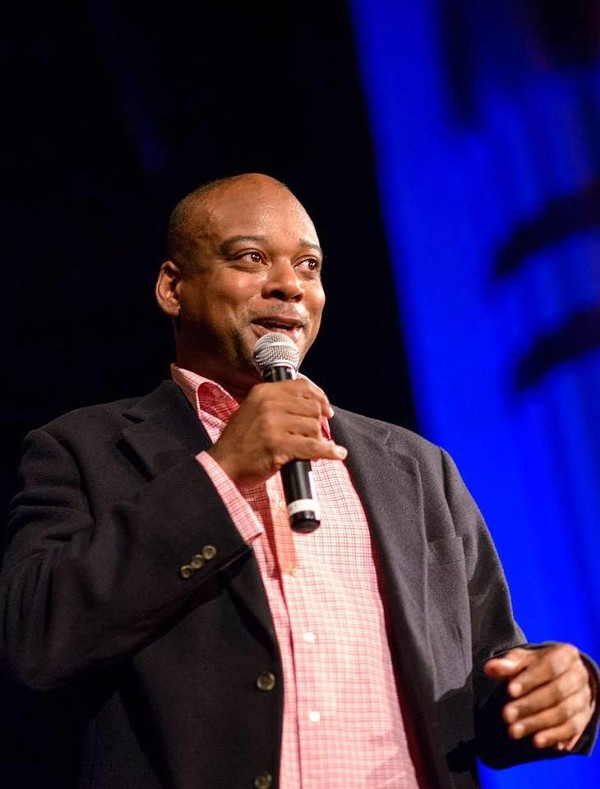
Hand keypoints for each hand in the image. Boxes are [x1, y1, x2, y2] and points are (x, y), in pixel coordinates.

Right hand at [207, 379, 346, 486]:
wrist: (223, 465)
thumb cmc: (240, 442)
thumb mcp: (253, 410)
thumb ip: (277, 402)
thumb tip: (313, 403)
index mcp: (263, 392)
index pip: (302, 386)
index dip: (319, 397)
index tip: (326, 409)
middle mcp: (268, 403)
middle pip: (312, 408)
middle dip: (316, 424)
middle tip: (312, 436)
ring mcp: (273, 424)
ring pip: (314, 428)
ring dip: (315, 440)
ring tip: (306, 448)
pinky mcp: (278, 445)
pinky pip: (313, 447)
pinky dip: (328, 452)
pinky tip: (336, 454)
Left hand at [484, 644, 594, 750]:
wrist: (566, 676)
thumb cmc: (540, 665)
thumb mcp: (524, 659)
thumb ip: (508, 664)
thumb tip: (490, 668)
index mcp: (566, 655)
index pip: (549, 667)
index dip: (529, 680)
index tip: (510, 691)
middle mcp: (579, 676)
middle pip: (556, 692)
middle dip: (529, 705)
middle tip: (506, 716)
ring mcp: (584, 698)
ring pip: (563, 713)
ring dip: (537, 723)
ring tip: (514, 731)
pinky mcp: (585, 718)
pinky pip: (571, 729)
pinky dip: (553, 736)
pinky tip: (536, 741)